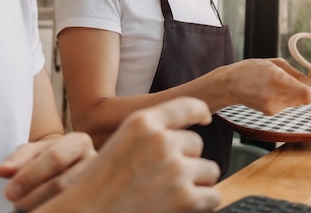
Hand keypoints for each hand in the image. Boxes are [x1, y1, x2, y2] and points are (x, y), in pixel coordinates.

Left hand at [0, 132, 96, 210]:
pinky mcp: (96, 199)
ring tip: (25, 208)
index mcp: (79, 142)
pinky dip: (54, 209)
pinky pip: (74, 208)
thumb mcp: (35, 153)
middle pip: (62, 183)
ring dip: (43, 206)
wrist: (73, 167)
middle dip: (33, 195)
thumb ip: (18, 159)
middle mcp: (95, 160)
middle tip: (15, 204)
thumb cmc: (49, 159)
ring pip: (68, 200)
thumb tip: (1, 171)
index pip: (54, 158)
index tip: (8, 193)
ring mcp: (98, 183)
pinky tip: (44, 208)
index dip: (29, 176)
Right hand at [37, 97, 221, 212]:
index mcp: (142, 122)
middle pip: (196, 144)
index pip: (186, 106)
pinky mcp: (186, 199)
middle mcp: (161, 141)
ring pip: (209, 169)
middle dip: (187, 159)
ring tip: (170, 192)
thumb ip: (149, 132)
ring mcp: (175, 169)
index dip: (199, 111)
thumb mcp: (120, 142)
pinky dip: (202, 203)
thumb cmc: (97, 184)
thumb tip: (188, 132)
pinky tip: (182, 206)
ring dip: (196, 181)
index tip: (204, 118)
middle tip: (164, 177)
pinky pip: (213, 195)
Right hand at [223, 58, 310, 114]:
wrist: (229, 85)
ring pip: (296, 102)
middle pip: (303, 98)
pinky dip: (285, 98)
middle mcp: (276, 95)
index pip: (306, 94)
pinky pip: (286, 105)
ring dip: (295, 94)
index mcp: (277, 79)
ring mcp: (273, 106)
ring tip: (277, 83)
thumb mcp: (272, 63)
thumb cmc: (248, 70)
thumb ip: (294, 73)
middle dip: (308, 92)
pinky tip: (271, 91)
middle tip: (304, 82)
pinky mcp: (270, 112)